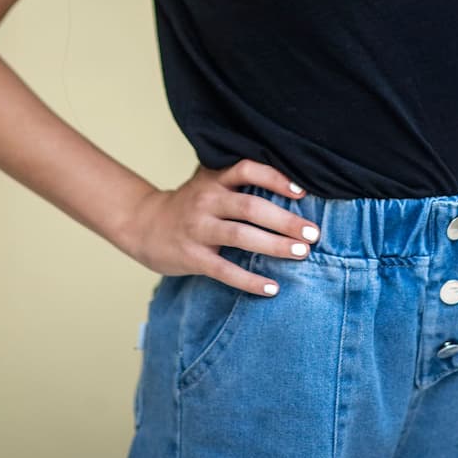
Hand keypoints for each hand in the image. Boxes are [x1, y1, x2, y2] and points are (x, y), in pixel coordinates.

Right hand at [121, 158, 319, 295]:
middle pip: (251, 206)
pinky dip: (250, 280)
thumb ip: (238, 180)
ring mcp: (198, 228)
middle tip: (313, 233)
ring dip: (274, 245)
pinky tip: (272, 287)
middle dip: (285, 220)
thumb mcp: (209, 182)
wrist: (143, 224)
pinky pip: (224, 270)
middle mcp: (207, 200)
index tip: (302, 193)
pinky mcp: (192, 256)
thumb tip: (292, 185)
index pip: (248, 169)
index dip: (276, 178)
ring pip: (241, 236)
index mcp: (214, 178)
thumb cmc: (189, 204)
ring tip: (301, 253)